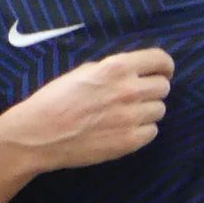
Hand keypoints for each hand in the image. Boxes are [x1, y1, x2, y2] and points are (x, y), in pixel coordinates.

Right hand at [0, 48, 173, 171]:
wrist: (38, 134)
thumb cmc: (55, 100)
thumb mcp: (84, 72)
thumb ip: (113, 70)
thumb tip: (135, 73)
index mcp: (117, 67)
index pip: (160, 60)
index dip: (165, 66)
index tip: (163, 72)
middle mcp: (129, 90)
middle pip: (163, 87)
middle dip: (153, 90)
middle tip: (138, 97)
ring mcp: (130, 117)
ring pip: (160, 110)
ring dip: (147, 111)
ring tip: (127, 115)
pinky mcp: (128, 142)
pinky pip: (152, 132)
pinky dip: (142, 131)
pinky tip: (125, 130)